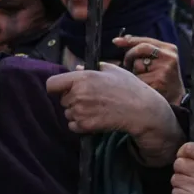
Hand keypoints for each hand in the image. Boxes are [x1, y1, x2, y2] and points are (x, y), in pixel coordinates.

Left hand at [47, 62, 168, 136]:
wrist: (141, 110)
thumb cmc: (130, 88)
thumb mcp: (114, 71)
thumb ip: (93, 68)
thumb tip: (76, 68)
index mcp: (83, 78)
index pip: (52, 84)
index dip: (57, 86)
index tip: (65, 88)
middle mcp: (78, 94)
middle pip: (62, 99)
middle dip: (73, 99)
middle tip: (92, 99)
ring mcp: (80, 111)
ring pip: (68, 113)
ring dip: (78, 112)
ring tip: (97, 109)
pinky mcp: (84, 125)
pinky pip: (73, 125)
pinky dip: (81, 124)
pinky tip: (96, 118)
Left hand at [114, 35, 184, 104]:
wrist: (177, 97)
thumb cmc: (164, 77)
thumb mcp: (160, 59)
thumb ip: (145, 49)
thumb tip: (124, 39)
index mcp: (170, 49)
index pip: (145, 41)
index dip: (129, 41)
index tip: (116, 41)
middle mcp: (169, 57)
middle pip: (140, 49)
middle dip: (130, 55)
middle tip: (127, 63)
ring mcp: (164, 69)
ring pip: (138, 64)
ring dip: (135, 71)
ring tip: (143, 77)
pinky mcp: (158, 81)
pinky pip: (137, 79)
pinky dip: (136, 83)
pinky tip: (144, 86)